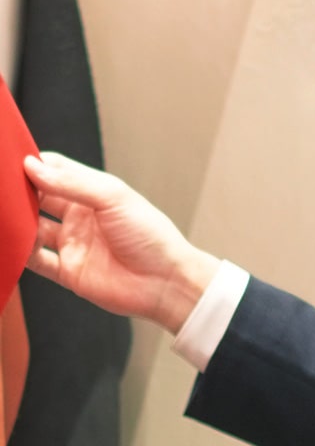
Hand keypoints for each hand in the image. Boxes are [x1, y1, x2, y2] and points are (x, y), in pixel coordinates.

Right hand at [24, 152, 219, 333]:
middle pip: (37, 198)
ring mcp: (72, 244)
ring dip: (13, 221)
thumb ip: (72, 183)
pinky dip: (16, 252)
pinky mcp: (67, 271)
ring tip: (0, 214)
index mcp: (94, 193)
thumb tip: (32, 166)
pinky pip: (33, 260)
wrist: (167, 283)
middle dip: (16, 192)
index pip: (54, 171)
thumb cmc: (151, 236)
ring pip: (30, 228)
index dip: (31, 165)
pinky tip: (7, 242)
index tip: (7, 162)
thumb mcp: (114, 198)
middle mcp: (80, 217)